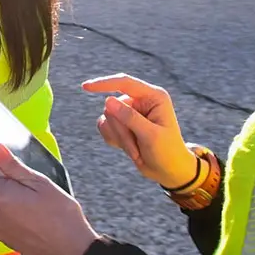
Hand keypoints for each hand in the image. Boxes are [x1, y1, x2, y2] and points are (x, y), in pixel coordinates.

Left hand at [0, 144, 98, 254]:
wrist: (74, 251)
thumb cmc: (62, 216)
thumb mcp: (40, 184)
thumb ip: (14, 166)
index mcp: (0, 195)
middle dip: (4, 180)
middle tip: (28, 184)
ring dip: (9, 198)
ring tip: (34, 204)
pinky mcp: (3, 239)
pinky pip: (2, 217)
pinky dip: (12, 213)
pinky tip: (31, 216)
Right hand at [82, 74, 197, 188]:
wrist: (168, 171)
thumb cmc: (167, 152)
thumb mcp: (151, 136)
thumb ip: (130, 117)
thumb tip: (107, 100)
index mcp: (153, 97)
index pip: (124, 83)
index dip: (104, 83)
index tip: (86, 87)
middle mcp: (140, 101)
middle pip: (113, 107)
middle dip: (121, 130)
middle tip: (136, 148)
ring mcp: (130, 112)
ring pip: (107, 118)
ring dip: (119, 137)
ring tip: (136, 150)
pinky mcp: (121, 123)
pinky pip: (104, 126)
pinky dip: (113, 139)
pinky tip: (128, 147)